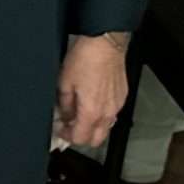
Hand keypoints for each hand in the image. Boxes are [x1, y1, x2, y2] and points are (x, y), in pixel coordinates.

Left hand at [53, 34, 129, 148]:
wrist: (105, 43)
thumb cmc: (86, 58)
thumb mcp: (65, 82)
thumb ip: (64, 105)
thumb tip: (64, 115)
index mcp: (91, 112)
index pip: (80, 139)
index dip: (67, 136)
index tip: (61, 128)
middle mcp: (107, 113)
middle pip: (95, 140)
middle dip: (81, 136)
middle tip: (70, 125)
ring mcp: (117, 105)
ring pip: (105, 128)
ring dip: (93, 126)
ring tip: (81, 113)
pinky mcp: (122, 96)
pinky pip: (112, 114)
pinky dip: (102, 114)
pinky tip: (93, 102)